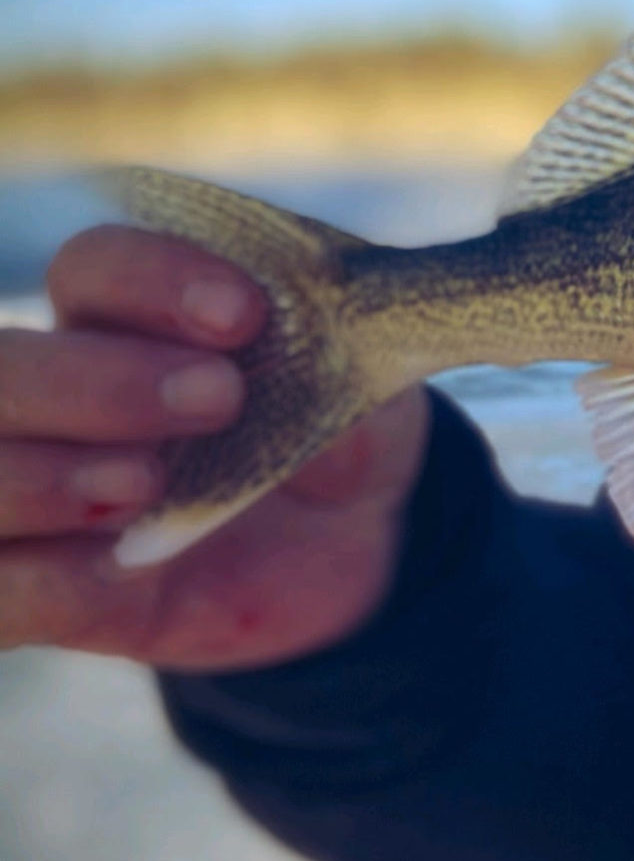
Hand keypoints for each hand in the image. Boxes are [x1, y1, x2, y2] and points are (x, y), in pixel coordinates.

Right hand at [0, 226, 428, 668]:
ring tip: (145, 484)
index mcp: (131, 316)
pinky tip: (118, 569)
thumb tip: (312, 368)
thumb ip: (343, 358)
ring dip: (39, 476)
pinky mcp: (53, 592)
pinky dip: (37, 581)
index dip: (152, 280)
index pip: (95, 268)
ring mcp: (43, 495)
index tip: (245, 314)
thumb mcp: (369, 383)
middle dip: (87, 380)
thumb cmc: (342, 427)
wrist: (359, 540)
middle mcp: (61, 397)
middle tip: (216, 399)